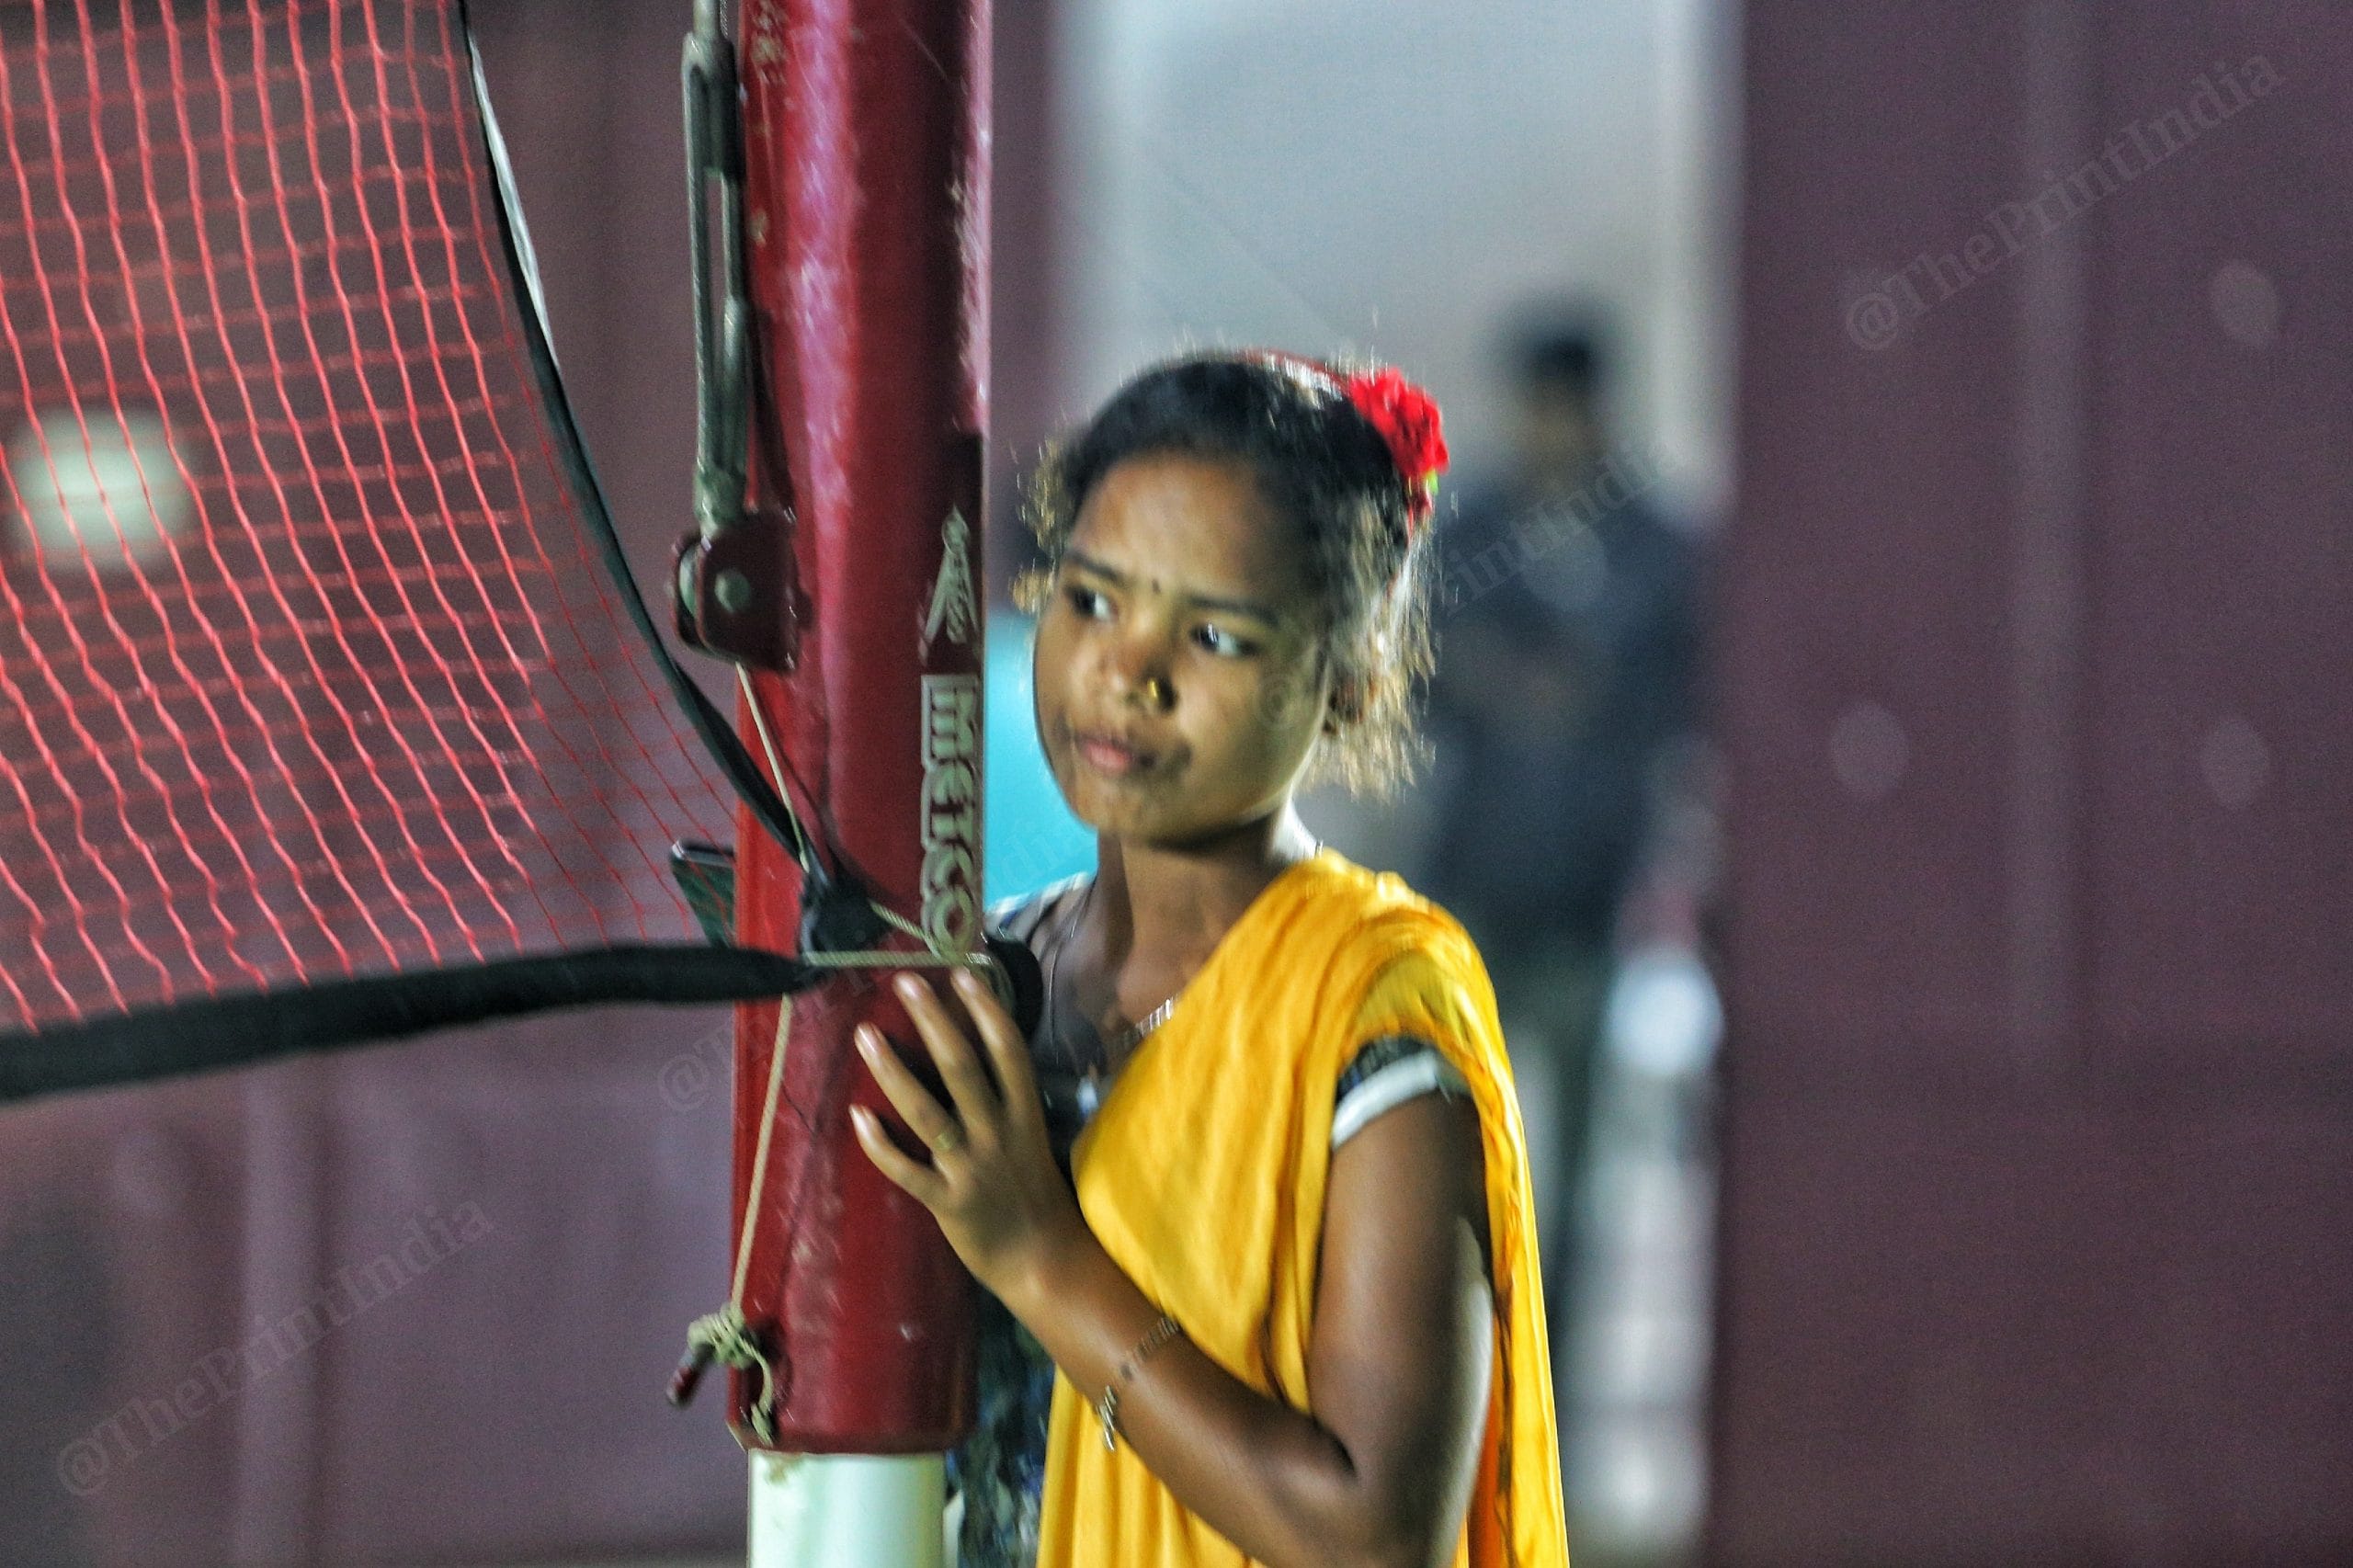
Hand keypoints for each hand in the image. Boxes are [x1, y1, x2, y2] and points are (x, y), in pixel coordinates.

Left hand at [851, 968, 1087, 1301]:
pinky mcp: (948, 1202)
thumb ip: (1008, 1101)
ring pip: (928, 1111)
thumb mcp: (1032, 1138)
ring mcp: (972, 1168)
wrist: (1044, 1262)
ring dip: (893, 1070)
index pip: (1008, 1051)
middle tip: (906, 983)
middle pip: (964, 1067)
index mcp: (1025, 1114)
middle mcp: (999, 1134)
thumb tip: (978, 1051)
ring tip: (866, 1034)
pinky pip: (907, 1170)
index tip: (962, 974)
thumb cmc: (1035, 1195)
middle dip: (935, 1021)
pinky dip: (881, 1144)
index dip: (986, 1009)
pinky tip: (859, 1116)